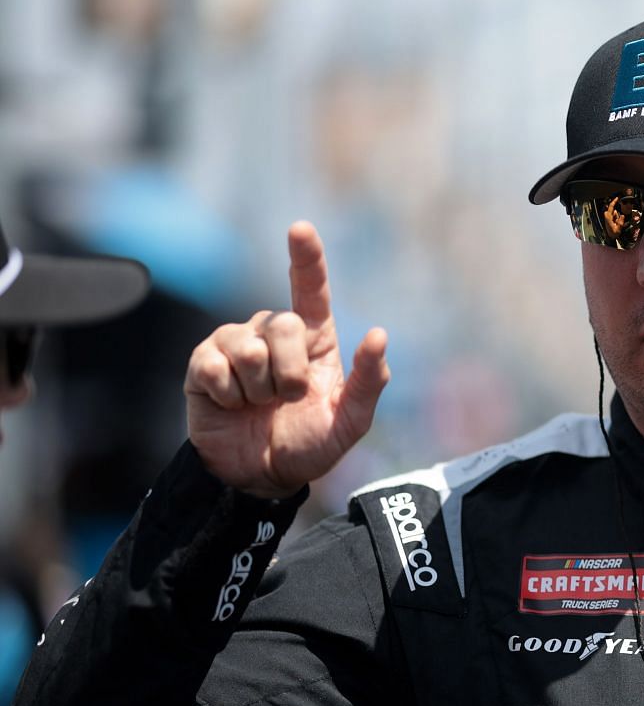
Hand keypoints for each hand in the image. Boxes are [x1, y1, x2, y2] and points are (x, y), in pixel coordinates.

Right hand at [185, 223, 389, 497]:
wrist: (261, 476)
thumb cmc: (310, 445)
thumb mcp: (350, 421)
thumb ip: (370, 382)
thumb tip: (378, 334)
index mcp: (313, 339)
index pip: (310, 290)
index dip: (306, 258)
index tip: (300, 229)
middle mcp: (272, 333)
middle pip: (282, 325)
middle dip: (290, 373)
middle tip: (287, 400)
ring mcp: (235, 345)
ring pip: (249, 349)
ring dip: (259, 390)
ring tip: (259, 405)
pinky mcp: (202, 364)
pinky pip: (214, 367)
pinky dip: (228, 396)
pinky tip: (231, 406)